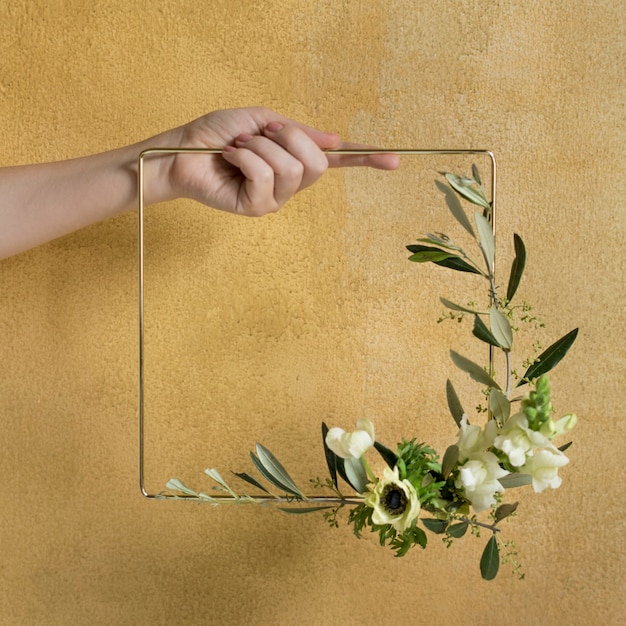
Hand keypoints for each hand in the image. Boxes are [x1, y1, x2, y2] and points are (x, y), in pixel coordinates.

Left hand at [149, 107, 399, 215]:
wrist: (183, 149)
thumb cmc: (217, 133)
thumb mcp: (261, 120)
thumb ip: (297, 130)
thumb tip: (335, 140)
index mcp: (295, 159)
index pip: (337, 162)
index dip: (366, 159)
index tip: (395, 160)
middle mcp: (291, 183)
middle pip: (318, 163)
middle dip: (290, 138)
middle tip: (261, 134)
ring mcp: (276, 198)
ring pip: (292, 169)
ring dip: (260, 146)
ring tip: (238, 146)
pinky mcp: (257, 208)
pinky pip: (265, 176)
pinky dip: (244, 157)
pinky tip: (229, 158)